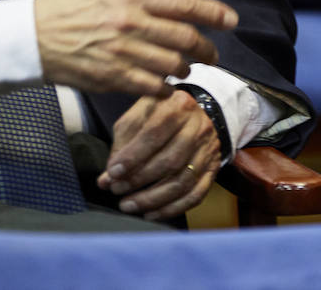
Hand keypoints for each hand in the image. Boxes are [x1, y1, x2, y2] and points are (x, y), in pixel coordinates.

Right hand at [34, 0, 235, 95]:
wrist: (32, 36)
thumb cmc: (70, 11)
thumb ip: (141, 2)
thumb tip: (174, 11)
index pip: (184, 3)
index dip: (213, 13)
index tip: (231, 21)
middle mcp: (131, 21)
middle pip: (185, 37)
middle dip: (206, 48)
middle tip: (212, 55)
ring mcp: (123, 51)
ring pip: (173, 64)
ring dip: (185, 69)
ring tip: (185, 69)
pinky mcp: (113, 76)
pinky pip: (153, 86)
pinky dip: (165, 88)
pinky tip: (165, 87)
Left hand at [97, 92, 221, 218]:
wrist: (192, 114)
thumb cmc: (158, 114)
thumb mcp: (138, 116)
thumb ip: (122, 145)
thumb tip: (107, 179)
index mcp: (178, 105)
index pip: (154, 134)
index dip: (133, 156)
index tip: (112, 173)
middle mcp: (198, 127)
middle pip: (170, 161)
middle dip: (139, 180)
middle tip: (117, 190)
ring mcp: (209, 149)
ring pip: (183, 181)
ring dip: (153, 199)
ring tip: (128, 205)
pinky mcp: (214, 168)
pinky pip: (196, 195)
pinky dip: (172, 208)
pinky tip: (151, 214)